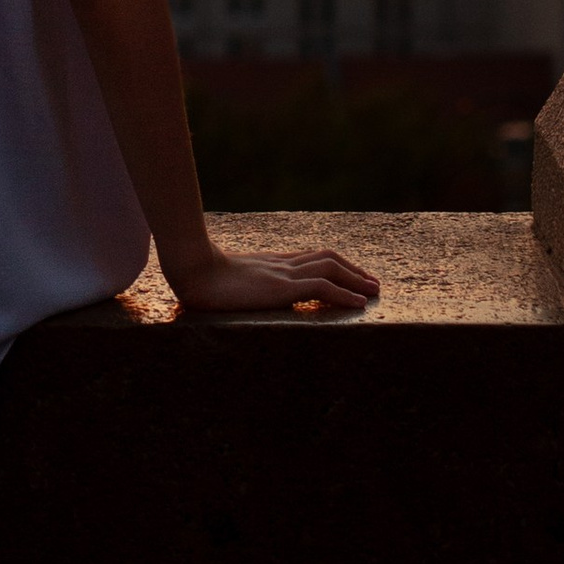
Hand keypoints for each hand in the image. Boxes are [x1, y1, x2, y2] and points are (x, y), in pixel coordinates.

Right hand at [167, 237, 379, 319]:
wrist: (190, 270)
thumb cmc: (198, 278)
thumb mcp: (226, 281)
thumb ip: (240, 284)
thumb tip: (241, 295)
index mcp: (270, 263)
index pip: (311, 258)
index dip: (336, 265)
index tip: (353, 276)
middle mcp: (281, 265)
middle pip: (326, 259)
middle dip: (353, 270)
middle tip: (374, 284)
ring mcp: (282, 275)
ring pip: (330, 269)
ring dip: (356, 280)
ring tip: (374, 292)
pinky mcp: (280, 288)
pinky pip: (321, 288)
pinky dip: (344, 295)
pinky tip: (359, 305)